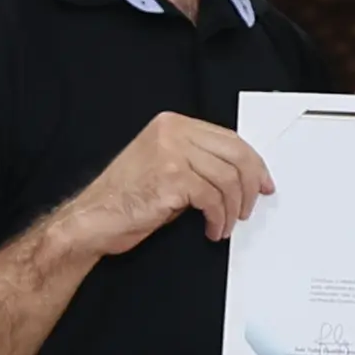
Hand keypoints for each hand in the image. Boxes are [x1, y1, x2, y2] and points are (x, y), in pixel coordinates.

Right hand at [60, 111, 272, 260]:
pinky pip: (213, 199)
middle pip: (235, 154)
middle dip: (251, 185)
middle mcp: (172, 132)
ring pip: (228, 179)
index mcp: (171, 124)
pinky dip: (219, 218)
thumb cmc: (123, 199)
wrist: (92, 220)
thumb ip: (196, 161)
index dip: (254, 164)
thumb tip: (238, 176)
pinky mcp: (171, 179)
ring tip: (225, 225)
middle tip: (250, 207)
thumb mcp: (163, 167)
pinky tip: (212, 229)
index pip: (229, 138)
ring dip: (232, 209)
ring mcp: (171, 153)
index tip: (263, 183)